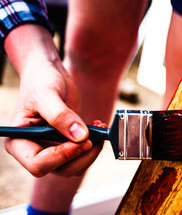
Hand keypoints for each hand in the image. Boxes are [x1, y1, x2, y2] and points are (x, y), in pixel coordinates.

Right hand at [3, 25, 103, 176]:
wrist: (50, 74)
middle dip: (80, 156)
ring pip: (75, 166)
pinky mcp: (68, 143)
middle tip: (95, 137)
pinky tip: (99, 126)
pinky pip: (83, 154)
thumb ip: (61, 116)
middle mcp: (34, 150)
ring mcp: (52, 149)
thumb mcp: (48, 95)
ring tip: (99, 128)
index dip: (60, 157)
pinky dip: (94, 144)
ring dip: (91, 152)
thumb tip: (80, 137)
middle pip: (60, 169)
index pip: (38, 164)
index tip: (80, 142)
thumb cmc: (41, 82)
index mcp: (19, 142)